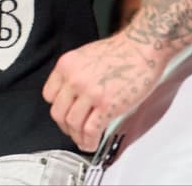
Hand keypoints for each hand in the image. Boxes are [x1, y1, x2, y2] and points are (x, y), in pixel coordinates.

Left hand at [42, 32, 163, 152]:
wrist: (142, 48)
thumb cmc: (121, 52)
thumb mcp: (86, 56)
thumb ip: (75, 75)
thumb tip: (73, 96)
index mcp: (67, 65)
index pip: (49, 95)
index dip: (57, 108)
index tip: (64, 114)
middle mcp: (74, 79)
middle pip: (58, 112)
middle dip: (65, 127)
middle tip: (72, 131)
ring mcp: (89, 93)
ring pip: (72, 123)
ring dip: (77, 136)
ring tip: (83, 140)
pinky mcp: (106, 105)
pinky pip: (90, 130)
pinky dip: (89, 141)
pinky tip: (92, 143)